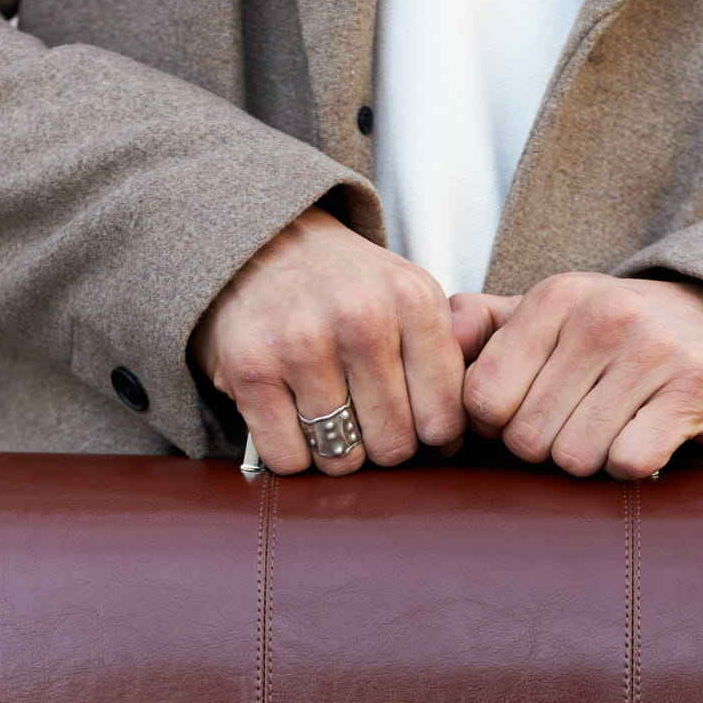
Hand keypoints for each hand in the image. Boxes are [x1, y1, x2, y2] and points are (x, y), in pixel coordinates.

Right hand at [191, 206, 466, 473]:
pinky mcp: (250, 368)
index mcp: (414, 301)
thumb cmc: (347, 288)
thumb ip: (445, 360)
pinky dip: (292, 455)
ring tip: (329, 415)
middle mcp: (362, 318)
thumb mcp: (411, 298)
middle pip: (393, 446)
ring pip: (342, 459)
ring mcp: (301, 343)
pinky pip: (288, 460)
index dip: (431, 438)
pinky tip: (292, 419)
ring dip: (336, 453)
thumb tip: (452, 447)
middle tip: (366, 420)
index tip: (414, 423)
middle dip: (382, 446)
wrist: (263, 243)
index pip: (443, 421)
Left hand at [452, 273, 702, 477]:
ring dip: (588, 461)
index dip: (496, 426)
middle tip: (575, 424)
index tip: (523, 414)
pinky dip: (631, 466)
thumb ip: (483, 325)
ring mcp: (653, 348)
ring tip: (610, 428)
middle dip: (544, 448)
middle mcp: (602, 315)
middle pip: (527, 438)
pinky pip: (628, 463)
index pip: (484, 399)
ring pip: (575, 458)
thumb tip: (440, 334)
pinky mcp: (693, 387)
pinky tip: (643, 437)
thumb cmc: (613, 338)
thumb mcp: (549, 317)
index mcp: (554, 297)